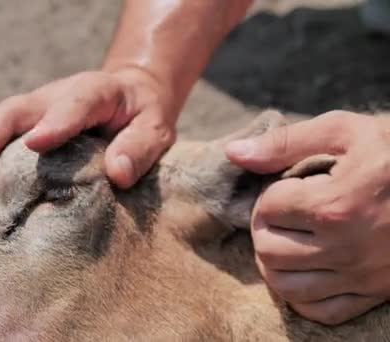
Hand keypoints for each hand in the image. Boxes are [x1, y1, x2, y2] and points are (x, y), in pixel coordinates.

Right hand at [0, 68, 176, 206]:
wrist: (127, 96)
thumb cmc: (141, 116)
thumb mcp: (156, 128)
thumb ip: (140, 147)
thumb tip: (117, 174)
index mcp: (92, 92)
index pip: (72, 103)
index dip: (55, 122)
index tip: (36, 143)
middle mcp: (52, 99)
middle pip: (11, 114)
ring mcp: (32, 115)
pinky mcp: (21, 133)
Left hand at [225, 111, 389, 324]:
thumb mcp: (346, 131)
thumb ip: (286, 143)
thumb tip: (234, 153)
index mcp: (335, 205)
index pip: (267, 207)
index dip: (270, 194)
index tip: (286, 187)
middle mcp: (346, 246)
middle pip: (267, 250)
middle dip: (264, 228)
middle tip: (280, 215)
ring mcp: (362, 275)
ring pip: (285, 286)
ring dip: (275, 262)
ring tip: (287, 240)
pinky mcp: (376, 293)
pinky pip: (321, 311)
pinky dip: (302, 295)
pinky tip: (306, 270)